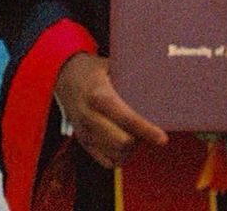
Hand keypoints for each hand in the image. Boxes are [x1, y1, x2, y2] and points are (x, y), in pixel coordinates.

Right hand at [54, 53, 166, 169]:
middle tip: (150, 129)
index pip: (126, 119)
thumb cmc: (94, 69)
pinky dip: (119, 156)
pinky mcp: (82, 142)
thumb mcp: (112, 65)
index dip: (146, 130)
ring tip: (137, 134)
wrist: (64, 75)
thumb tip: (159, 79)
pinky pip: (106, 161)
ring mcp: (84, 132)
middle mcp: (90, 116)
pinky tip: (126, 142)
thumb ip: (131, 75)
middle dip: (140, 139)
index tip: (162, 138)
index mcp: (99, 95)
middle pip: (122, 142)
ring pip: (116, 155)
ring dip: (131, 149)